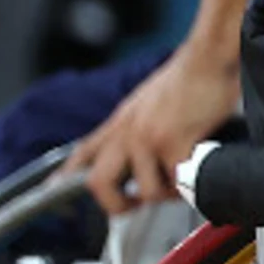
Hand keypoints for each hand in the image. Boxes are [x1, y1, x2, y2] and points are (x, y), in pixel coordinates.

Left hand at [66, 54, 239, 211]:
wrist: (207, 58)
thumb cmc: (187, 78)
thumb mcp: (146, 102)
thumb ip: (135, 126)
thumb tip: (140, 152)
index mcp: (120, 122)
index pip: (82, 153)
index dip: (64, 178)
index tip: (55, 192)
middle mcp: (127, 132)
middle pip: (99, 184)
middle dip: (117, 205)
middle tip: (136, 204)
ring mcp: (147, 139)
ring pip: (147, 192)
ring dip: (167, 194)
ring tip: (181, 179)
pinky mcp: (173, 143)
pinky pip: (177, 185)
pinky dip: (190, 185)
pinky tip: (197, 169)